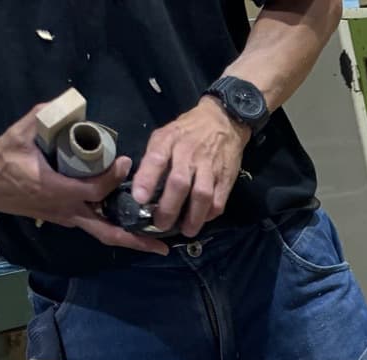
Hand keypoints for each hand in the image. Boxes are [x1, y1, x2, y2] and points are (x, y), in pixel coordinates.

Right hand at [0, 104, 167, 254]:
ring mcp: (67, 218)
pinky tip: (132, 223)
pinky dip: (114, 227)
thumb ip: (42, 117)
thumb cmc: (0, 160)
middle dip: (136, 240)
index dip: (113, 179)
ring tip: (156, 241)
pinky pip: (95, 226)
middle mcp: (67, 210)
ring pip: (102, 233)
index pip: (96, 191)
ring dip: (129, 238)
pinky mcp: (65, 218)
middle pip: (107, 232)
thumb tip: (65, 101)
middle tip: (164, 245)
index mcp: (58, 191)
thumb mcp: (18, 134)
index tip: (125, 163)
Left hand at [131, 99, 249, 237]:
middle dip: (169, 207)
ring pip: (202, 196)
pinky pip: (219, 200)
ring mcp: (210, 167)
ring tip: (186, 230)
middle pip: (179, 183)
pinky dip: (210, 214)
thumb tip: (143, 186)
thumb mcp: (165, 134)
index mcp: (169, 141)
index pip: (156, 159)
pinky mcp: (226, 177)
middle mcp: (189, 154)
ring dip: (193, 217)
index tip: (139, 199)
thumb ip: (154, 157)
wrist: (223, 121)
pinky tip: (202, 219)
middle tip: (161, 224)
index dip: (147, 180)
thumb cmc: (187, 131)